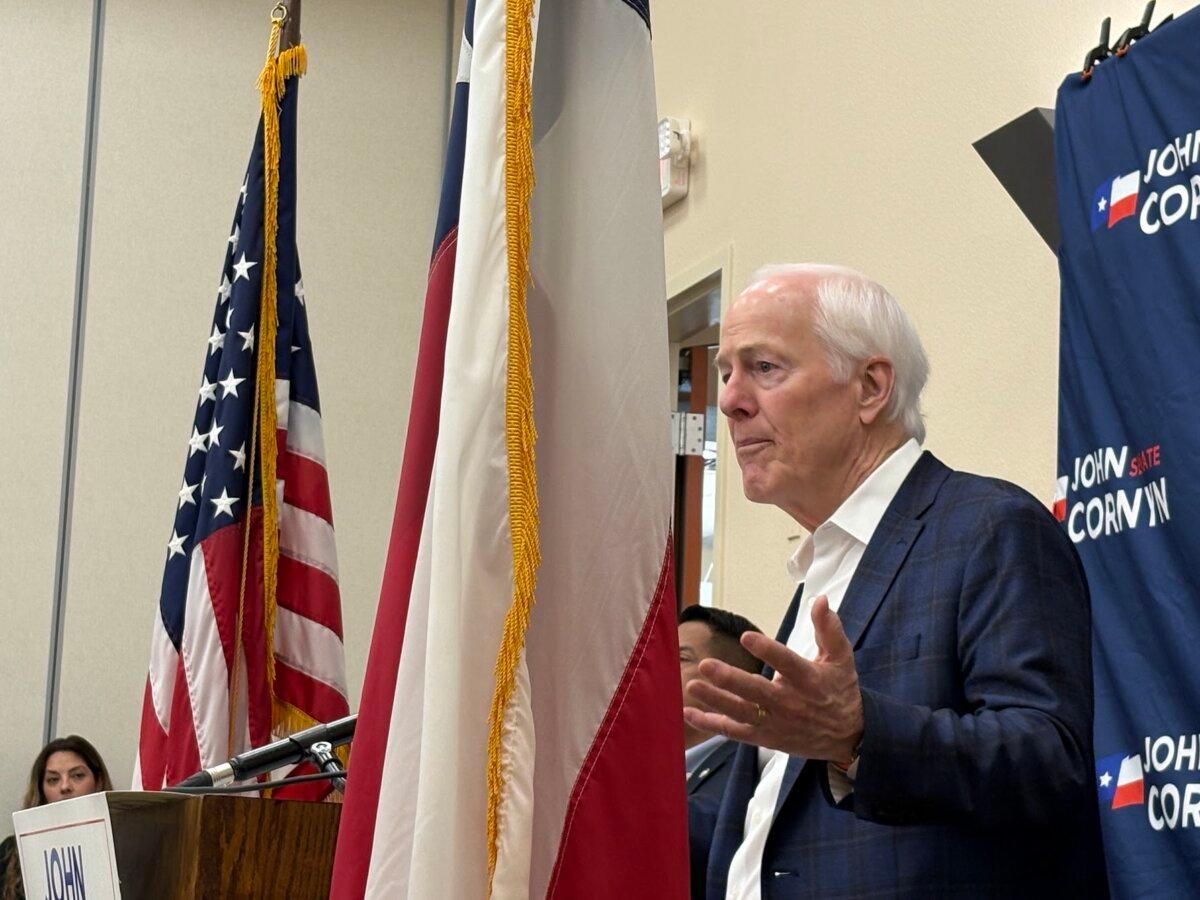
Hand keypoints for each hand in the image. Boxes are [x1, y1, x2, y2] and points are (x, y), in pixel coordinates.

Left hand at [682, 596, 863, 761]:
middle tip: (705, 665)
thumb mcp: (841, 658)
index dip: (767, 650)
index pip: (787, 663)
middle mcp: (790, 703)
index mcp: (809, 680)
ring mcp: (776, 723)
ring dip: (715, 700)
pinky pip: (734, 732)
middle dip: (730, 679)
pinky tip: (688, 712)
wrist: (848, 736)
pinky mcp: (765, 737)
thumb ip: (829, 628)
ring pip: (741, 713)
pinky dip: (710, 724)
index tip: (746, 636)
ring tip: (692, 685)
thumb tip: (821, 599)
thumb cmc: (840, 689)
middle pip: (757, 692)